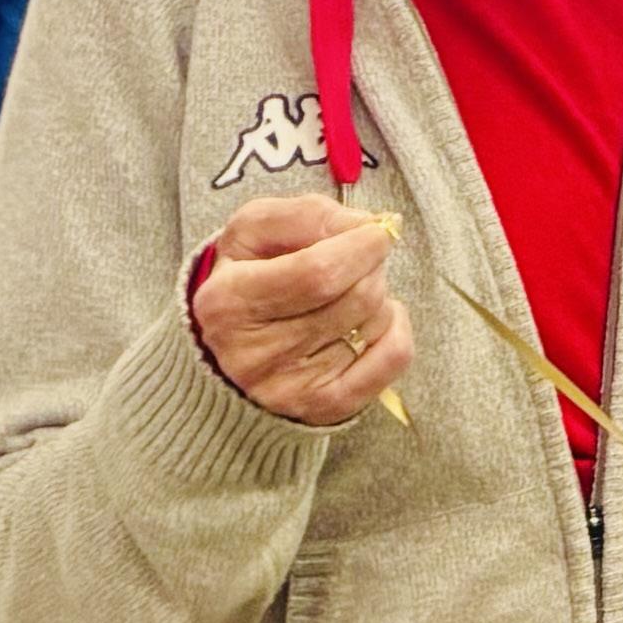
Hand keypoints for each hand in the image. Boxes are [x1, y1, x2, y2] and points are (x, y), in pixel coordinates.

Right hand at [190, 195, 413, 427]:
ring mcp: (288, 387)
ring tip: (346, 294)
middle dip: (371, 267)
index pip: (318, 272)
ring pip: (376, 321)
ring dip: (377, 295)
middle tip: (359, 260)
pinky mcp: (322, 407)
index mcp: (227, 302)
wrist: (227, 347)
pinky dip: (395, 327)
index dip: (361, 246)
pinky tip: (366, 321)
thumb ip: (308, 215)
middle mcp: (252, 353)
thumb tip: (367, 225)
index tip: (379, 231)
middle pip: (356, 296)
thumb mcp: (256, 231)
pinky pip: (393, 355)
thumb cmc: (250, 277)